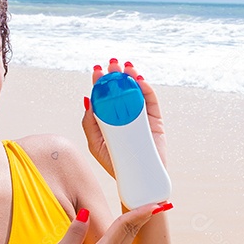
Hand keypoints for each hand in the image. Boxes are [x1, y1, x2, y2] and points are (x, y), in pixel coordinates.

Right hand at [38, 204, 157, 243]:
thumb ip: (75, 232)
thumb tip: (85, 213)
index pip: (124, 227)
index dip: (138, 213)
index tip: (155, 203)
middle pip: (132, 231)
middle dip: (145, 215)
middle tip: (161, 200)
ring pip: (130, 238)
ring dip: (140, 223)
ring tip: (150, 208)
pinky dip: (131, 231)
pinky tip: (133, 225)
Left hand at [81, 59, 167, 178]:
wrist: (136, 179)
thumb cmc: (115, 164)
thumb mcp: (95, 144)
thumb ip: (90, 123)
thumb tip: (88, 101)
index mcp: (111, 119)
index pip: (106, 97)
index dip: (102, 83)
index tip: (97, 71)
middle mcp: (126, 115)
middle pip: (122, 90)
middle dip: (117, 75)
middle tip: (111, 64)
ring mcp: (142, 117)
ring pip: (137, 92)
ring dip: (132, 77)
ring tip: (126, 67)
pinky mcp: (155, 121)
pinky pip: (151, 102)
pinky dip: (146, 90)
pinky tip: (139, 80)